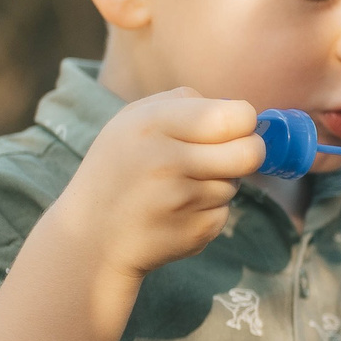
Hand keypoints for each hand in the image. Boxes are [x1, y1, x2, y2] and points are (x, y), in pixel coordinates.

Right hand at [49, 89, 262, 278]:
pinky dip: (207, 211)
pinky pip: (223, 213)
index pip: (235, 116)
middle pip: (250, 152)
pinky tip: (176, 213)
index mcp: (153, 124)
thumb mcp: (132, 121)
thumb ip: (184, 103)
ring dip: (220, 184)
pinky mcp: (195, 233)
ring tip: (180, 187)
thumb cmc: (119, 168)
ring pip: (234, 184)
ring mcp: (182, 201)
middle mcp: (167, 161)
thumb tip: (237, 111)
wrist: (90, 237)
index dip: (243, 121)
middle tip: (232, 155)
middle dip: (250, 152)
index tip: (233, 127)